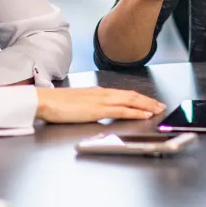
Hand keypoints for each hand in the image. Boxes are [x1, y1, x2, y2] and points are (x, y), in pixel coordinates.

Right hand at [35, 87, 165, 122]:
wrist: (45, 101)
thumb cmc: (57, 104)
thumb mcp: (78, 103)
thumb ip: (90, 106)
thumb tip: (97, 112)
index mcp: (98, 92)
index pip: (123, 94)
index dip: (139, 98)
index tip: (149, 102)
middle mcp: (102, 93)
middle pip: (131, 95)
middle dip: (148, 101)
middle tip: (160, 105)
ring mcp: (101, 100)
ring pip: (130, 101)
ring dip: (146, 105)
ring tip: (158, 109)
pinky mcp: (98, 109)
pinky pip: (122, 110)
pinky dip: (135, 112)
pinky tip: (144, 114)